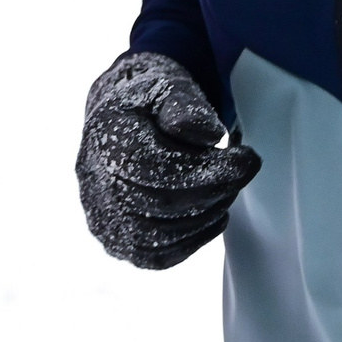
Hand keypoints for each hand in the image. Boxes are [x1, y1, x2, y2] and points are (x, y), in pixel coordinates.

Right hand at [76, 52, 260, 268]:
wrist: (122, 117)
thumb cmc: (151, 101)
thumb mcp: (168, 85)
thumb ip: (185, 105)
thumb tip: (205, 135)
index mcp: (105, 137)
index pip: (156, 168)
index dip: (207, 169)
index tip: (247, 159)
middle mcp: (94, 181)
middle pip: (159, 203)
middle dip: (214, 191)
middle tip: (243, 174)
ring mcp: (100, 215)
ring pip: (157, 236)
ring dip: (205, 216)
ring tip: (228, 190)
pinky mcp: (114, 239)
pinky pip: (153, 256)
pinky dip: (190, 240)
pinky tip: (213, 216)